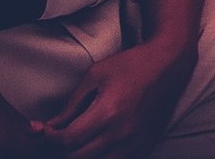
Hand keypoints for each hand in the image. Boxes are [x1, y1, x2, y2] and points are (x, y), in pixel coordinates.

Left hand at [41, 37, 195, 158]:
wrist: (169, 65)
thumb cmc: (131, 65)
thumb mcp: (95, 76)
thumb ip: (72, 105)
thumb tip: (51, 126)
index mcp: (108, 112)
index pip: (68, 140)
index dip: (50, 138)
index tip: (45, 129)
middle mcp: (122, 133)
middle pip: (79, 157)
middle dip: (61, 149)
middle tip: (56, 137)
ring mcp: (136, 143)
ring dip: (81, 156)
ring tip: (75, 143)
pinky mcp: (145, 147)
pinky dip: (102, 158)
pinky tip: (95, 145)